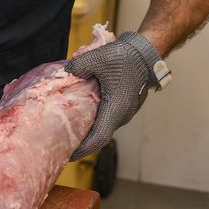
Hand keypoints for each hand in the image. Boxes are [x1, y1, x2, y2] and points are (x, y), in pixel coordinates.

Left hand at [63, 31, 162, 158]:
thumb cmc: (125, 57)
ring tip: (69, 130)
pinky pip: (108, 117)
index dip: (82, 149)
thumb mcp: (98, 58)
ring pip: (104, 126)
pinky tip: (81, 113)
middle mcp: (122, 115)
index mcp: (116, 110)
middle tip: (62, 144)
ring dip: (89, 130)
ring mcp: (125, 111)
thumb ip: (78, 66)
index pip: (98, 139)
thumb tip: (66, 72)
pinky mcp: (125, 105)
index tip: (67, 155)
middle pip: (99, 136)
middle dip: (82, 142)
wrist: (146, 52)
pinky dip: (95, 120)